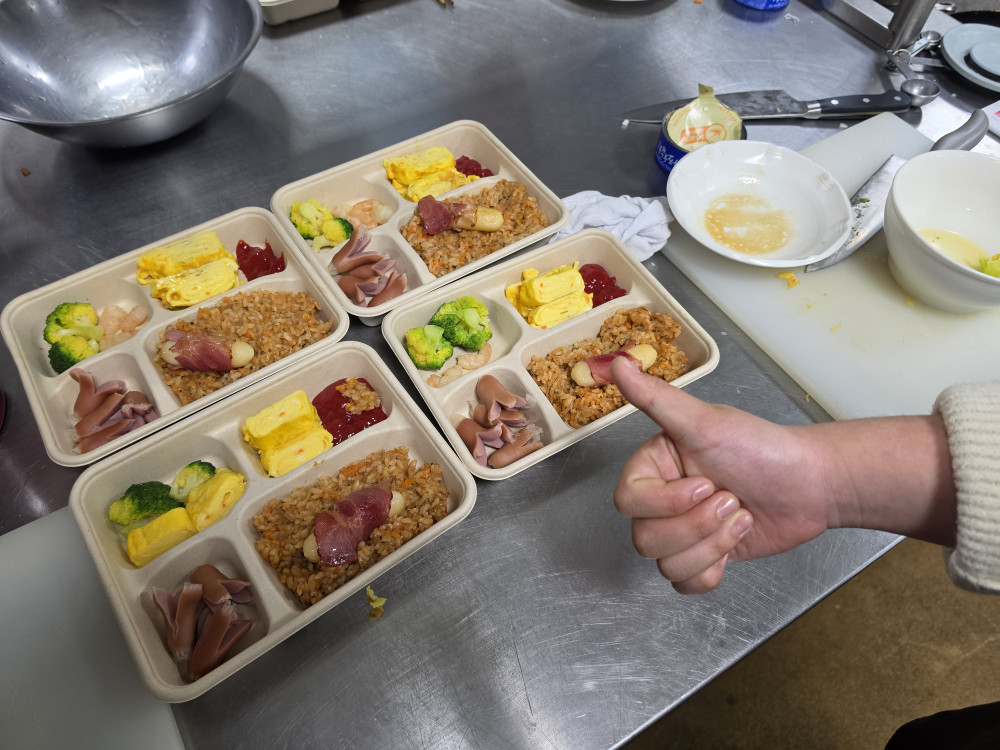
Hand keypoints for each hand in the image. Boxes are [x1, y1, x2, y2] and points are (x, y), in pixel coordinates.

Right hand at [611, 358, 832, 593]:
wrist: (811, 484)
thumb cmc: (762, 448)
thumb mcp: (704, 421)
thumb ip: (655, 397)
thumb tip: (619, 364)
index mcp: (654, 466)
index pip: (628, 501)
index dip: (666, 502)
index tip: (705, 483)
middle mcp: (662, 499)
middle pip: (645, 538)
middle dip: (697, 525)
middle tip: (731, 499)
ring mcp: (682, 530)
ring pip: (665, 563)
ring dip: (712, 544)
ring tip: (740, 516)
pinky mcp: (704, 556)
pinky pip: (685, 583)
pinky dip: (712, 570)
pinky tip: (734, 543)